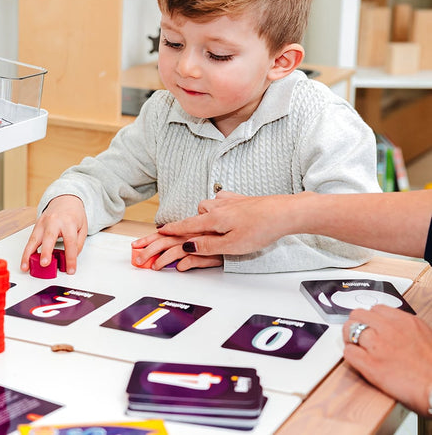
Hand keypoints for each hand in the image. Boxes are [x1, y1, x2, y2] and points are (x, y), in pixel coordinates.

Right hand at [20, 195, 87, 274]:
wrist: (65, 199)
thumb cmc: (74, 214)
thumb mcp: (83, 227)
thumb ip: (78, 243)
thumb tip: (70, 258)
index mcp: (69, 222)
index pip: (70, 242)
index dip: (70, 258)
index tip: (70, 270)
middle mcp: (54, 221)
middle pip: (49, 237)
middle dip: (46, 251)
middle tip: (44, 264)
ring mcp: (43, 223)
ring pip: (34, 239)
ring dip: (28, 254)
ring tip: (26, 267)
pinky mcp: (36, 225)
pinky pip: (30, 240)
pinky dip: (26, 251)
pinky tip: (25, 261)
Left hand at [131, 232, 222, 270]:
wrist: (239, 237)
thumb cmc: (221, 239)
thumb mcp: (201, 243)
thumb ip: (187, 252)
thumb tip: (176, 261)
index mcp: (185, 231)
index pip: (162, 234)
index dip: (147, 239)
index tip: (136, 244)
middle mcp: (189, 236)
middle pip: (164, 242)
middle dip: (148, 250)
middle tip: (138, 259)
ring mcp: (198, 244)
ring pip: (175, 250)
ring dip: (162, 259)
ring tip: (154, 267)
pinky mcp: (208, 254)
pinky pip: (193, 259)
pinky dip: (185, 263)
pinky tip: (179, 268)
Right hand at [157, 191, 302, 255]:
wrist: (285, 211)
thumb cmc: (261, 228)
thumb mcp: (231, 245)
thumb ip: (207, 245)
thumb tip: (187, 246)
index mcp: (213, 218)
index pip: (186, 225)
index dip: (171, 230)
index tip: (159, 231)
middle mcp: (218, 205)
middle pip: (196, 216)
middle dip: (192, 227)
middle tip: (194, 239)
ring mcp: (229, 200)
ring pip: (208, 209)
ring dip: (208, 219)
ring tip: (219, 233)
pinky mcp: (240, 199)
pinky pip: (221, 203)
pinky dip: (220, 211)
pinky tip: (230, 218)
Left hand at [343, 305, 431, 416]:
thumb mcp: (425, 336)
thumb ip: (406, 327)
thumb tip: (394, 327)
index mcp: (404, 321)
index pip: (376, 309)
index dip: (371, 319)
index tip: (371, 326)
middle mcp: (388, 329)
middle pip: (358, 315)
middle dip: (356, 324)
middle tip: (359, 335)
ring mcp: (377, 345)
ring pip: (349, 329)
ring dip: (350, 338)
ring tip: (356, 347)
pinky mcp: (370, 364)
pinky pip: (348, 352)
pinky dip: (351, 355)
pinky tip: (358, 361)